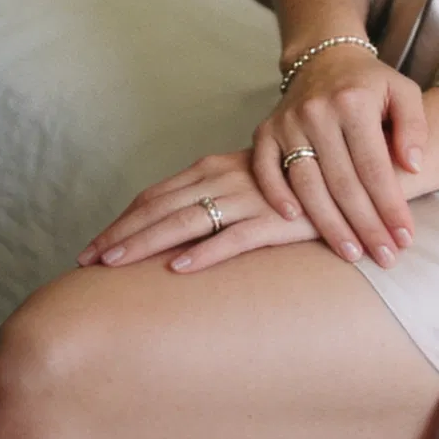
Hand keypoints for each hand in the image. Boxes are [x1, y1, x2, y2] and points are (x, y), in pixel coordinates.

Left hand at [77, 148, 317, 273]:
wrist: (353, 174)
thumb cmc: (295, 186)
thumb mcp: (247, 184)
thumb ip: (213, 199)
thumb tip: (172, 233)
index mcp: (214, 169)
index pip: (156, 196)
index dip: (122, 221)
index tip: (92, 249)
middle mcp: (226, 178)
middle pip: (161, 208)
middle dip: (120, 235)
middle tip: (86, 262)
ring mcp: (250, 198)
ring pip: (187, 221)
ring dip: (146, 243)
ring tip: (114, 265)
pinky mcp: (277, 221)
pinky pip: (234, 237)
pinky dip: (203, 253)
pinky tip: (177, 269)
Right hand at [253, 47, 427, 267]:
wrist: (324, 58)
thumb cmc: (370, 83)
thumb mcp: (403, 91)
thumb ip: (414, 126)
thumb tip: (414, 165)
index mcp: (354, 102)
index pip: (374, 166)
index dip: (390, 206)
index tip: (406, 237)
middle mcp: (317, 112)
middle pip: (343, 182)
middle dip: (366, 225)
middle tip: (385, 257)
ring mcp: (288, 122)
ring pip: (307, 183)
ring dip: (329, 224)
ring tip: (351, 252)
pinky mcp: (265, 130)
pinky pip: (265, 169)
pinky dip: (277, 195)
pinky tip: (294, 221)